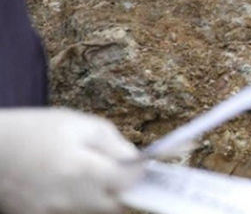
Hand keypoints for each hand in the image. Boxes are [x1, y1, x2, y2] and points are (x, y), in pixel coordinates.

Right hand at [0, 109, 141, 213]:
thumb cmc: (34, 130)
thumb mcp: (80, 124)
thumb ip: (114, 144)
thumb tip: (137, 161)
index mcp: (83, 171)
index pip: (129, 183)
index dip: (138, 173)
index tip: (139, 165)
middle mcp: (70, 199)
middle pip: (116, 205)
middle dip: (121, 189)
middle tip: (115, 171)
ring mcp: (54, 213)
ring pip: (94, 211)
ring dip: (99, 196)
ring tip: (84, 174)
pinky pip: (72, 213)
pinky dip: (77, 202)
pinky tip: (65, 184)